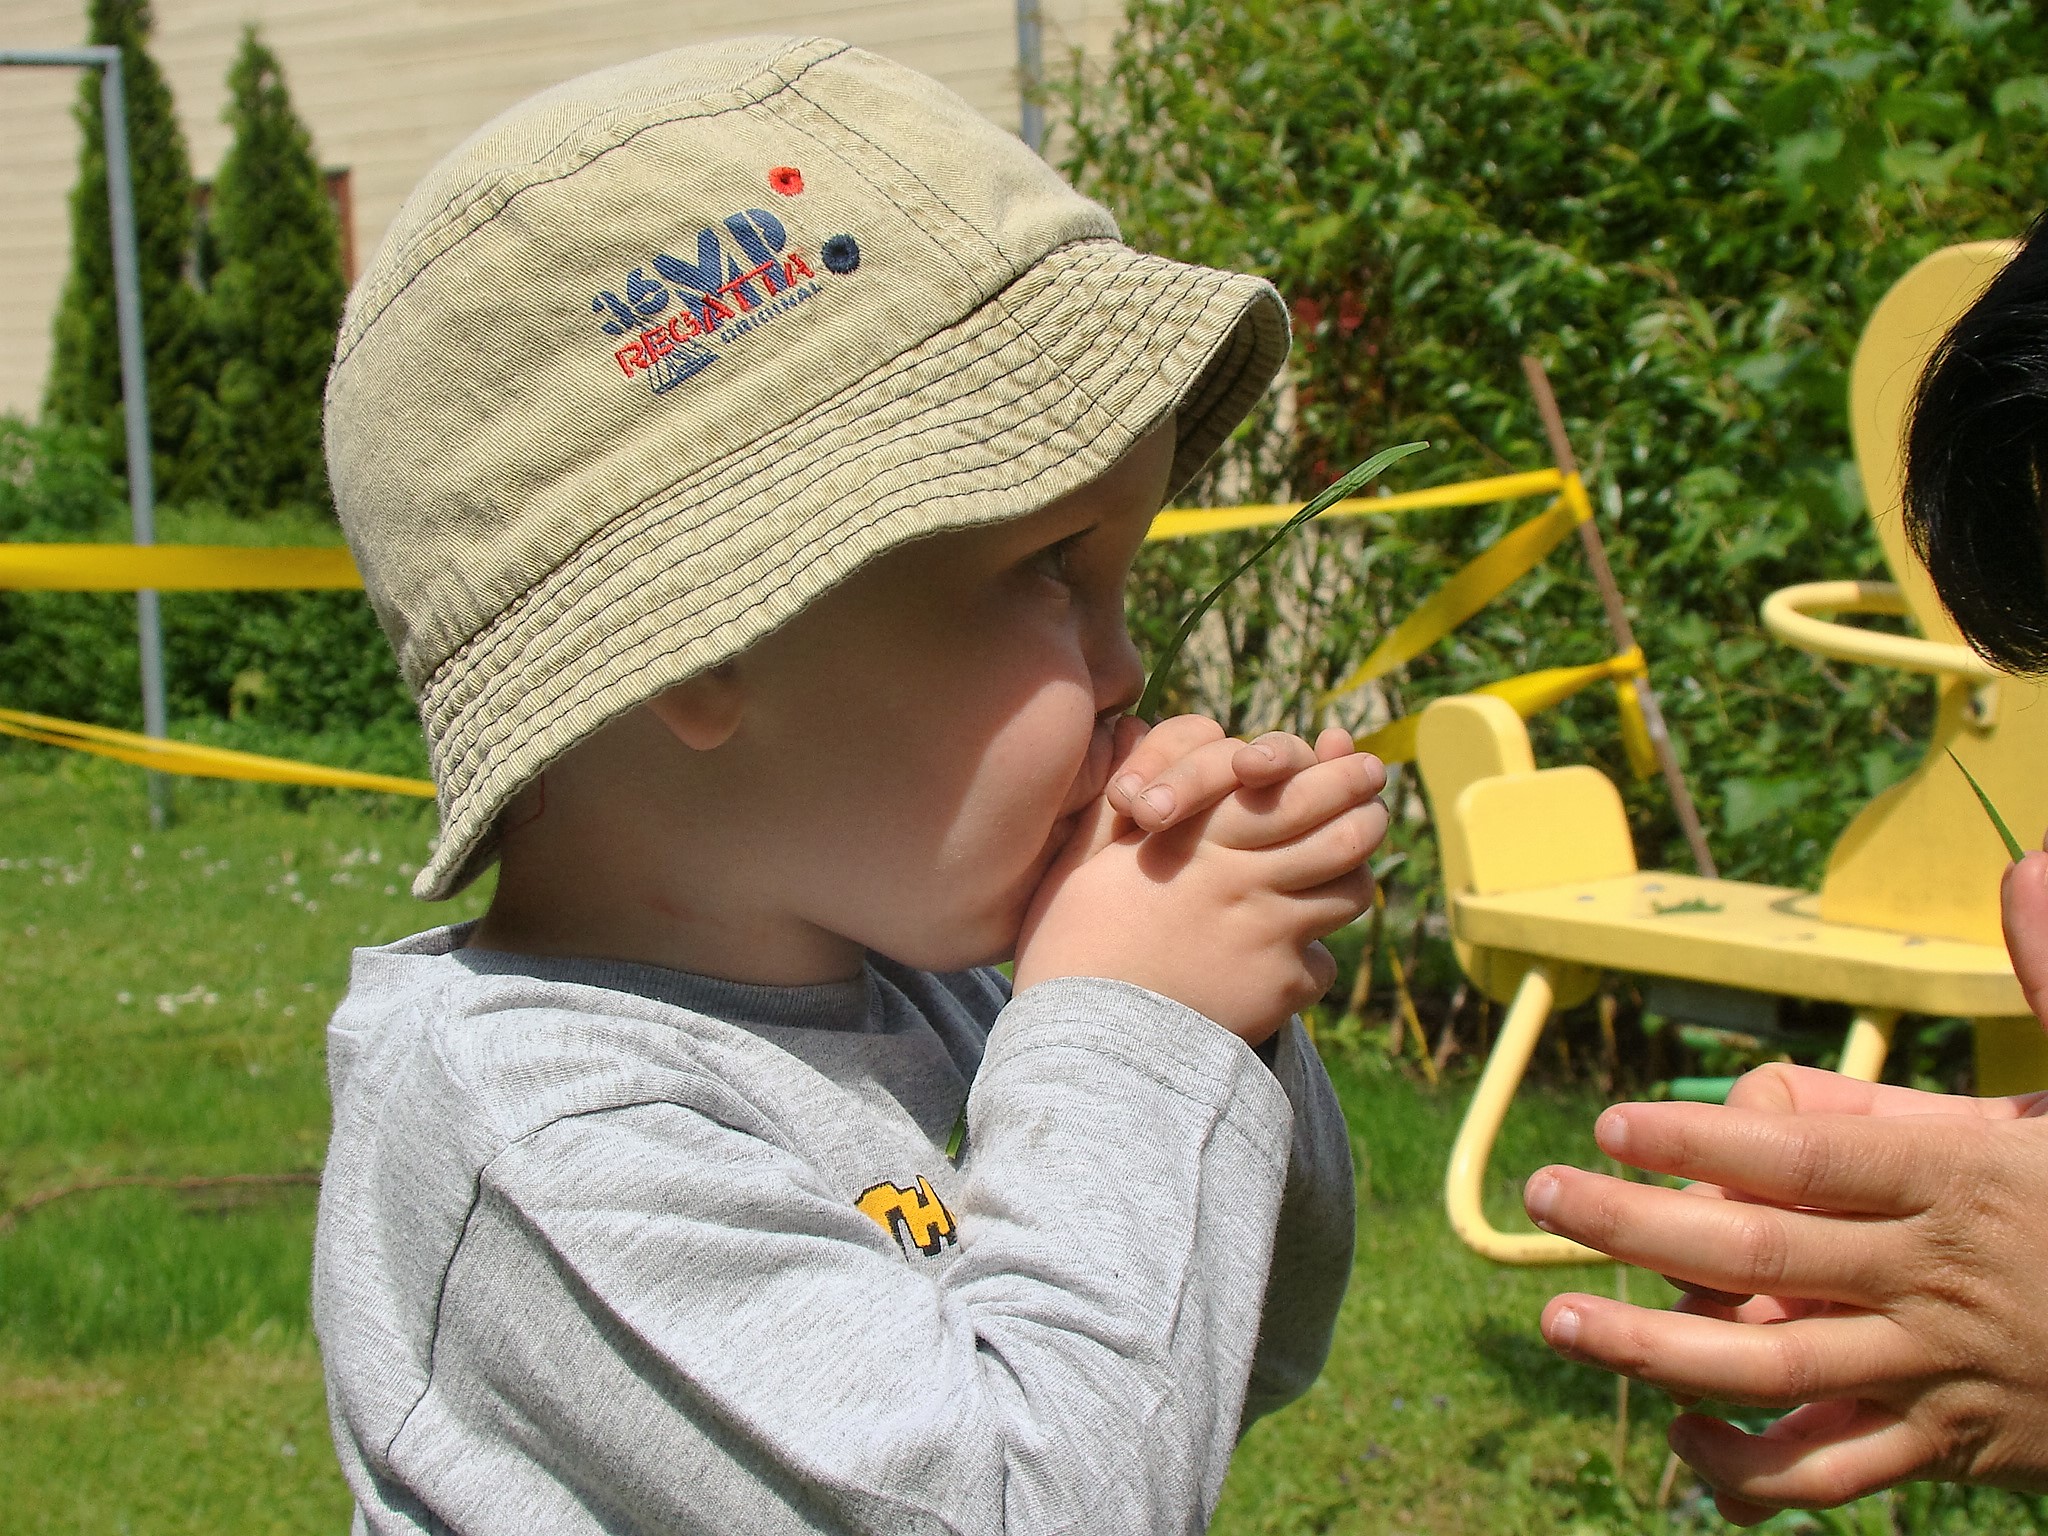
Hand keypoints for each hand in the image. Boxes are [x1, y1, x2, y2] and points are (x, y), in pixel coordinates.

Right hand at [1014, 724, 1384, 1042]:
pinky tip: (1287, 958)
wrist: (1088, 1042)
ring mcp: (1268, 930)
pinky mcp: (1280, 986)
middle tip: (1372, 798)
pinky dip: (1310, 955)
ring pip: (1350, 889)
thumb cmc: (1073, 944)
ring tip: (1344, 870)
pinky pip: (1321, 961)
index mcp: (1195, 834)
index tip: (1339, 752)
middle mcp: (1242, 874)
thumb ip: (1118, 808)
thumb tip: (1135, 752)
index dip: (1326, 766)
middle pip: (1344, 828)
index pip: (1287, 780)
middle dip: (1366, 805)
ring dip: (1352, 874)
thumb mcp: (1085, 860)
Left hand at [1523, 1069, 2047, 1520]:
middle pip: (1762, 1257)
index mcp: (1962, 1183)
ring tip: (1560, 1317)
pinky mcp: (1948, 1450)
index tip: (1611, 1123)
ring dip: (1656, 1348)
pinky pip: (1831, 1473)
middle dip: (1637, 1227)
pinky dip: (1750, 1469)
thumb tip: (2030, 863)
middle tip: (1541, 1195)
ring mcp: (1938, 1373)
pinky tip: (1682, 1430)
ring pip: (1776, 1372)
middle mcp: (1936, 1279)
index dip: (1701, 1145)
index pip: (1808, 1159)